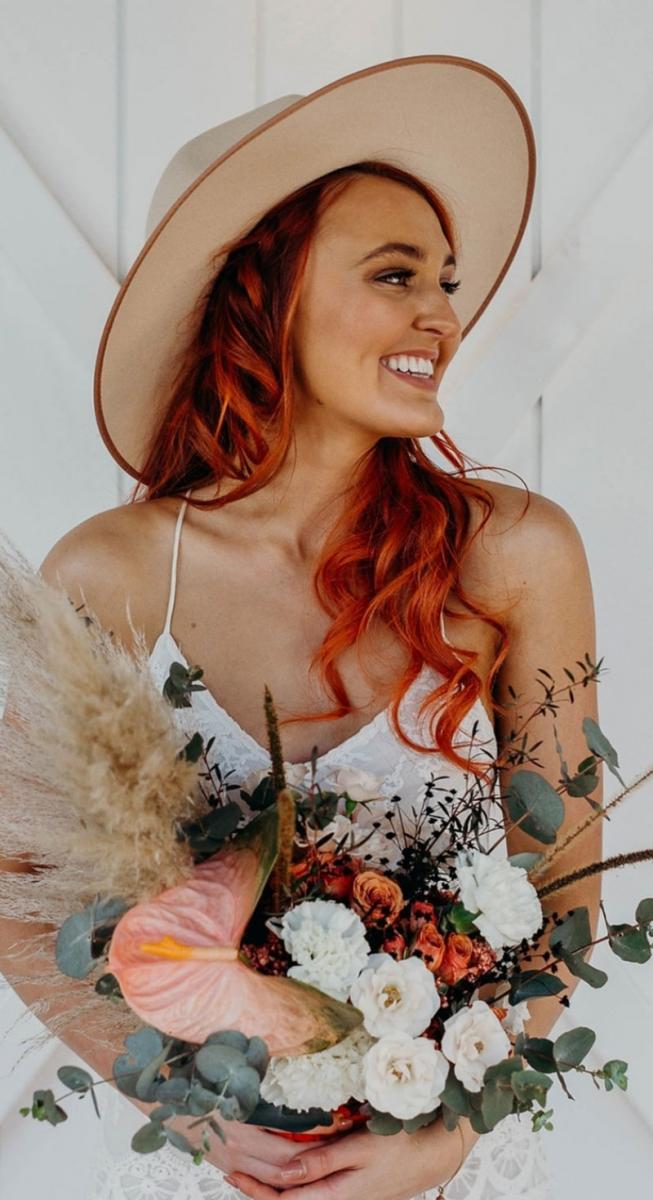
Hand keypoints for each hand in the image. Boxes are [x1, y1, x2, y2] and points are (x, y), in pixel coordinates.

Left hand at [222, 1119, 466, 1198]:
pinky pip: (313, 1192)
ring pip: (300, 1198)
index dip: (255, 1191)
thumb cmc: (400, 1146)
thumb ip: (322, 1162)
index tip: (231, 1173)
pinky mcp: (350, 1191)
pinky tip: (285, 1170)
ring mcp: (344, 1198)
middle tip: (230, 1171)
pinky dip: (294, 1183)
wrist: (434, 1155)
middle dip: (257, 1190)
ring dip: (273, 1187)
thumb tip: (285, 1171)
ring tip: (249, 1170)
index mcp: (336, 1196)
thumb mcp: (360, 1148)